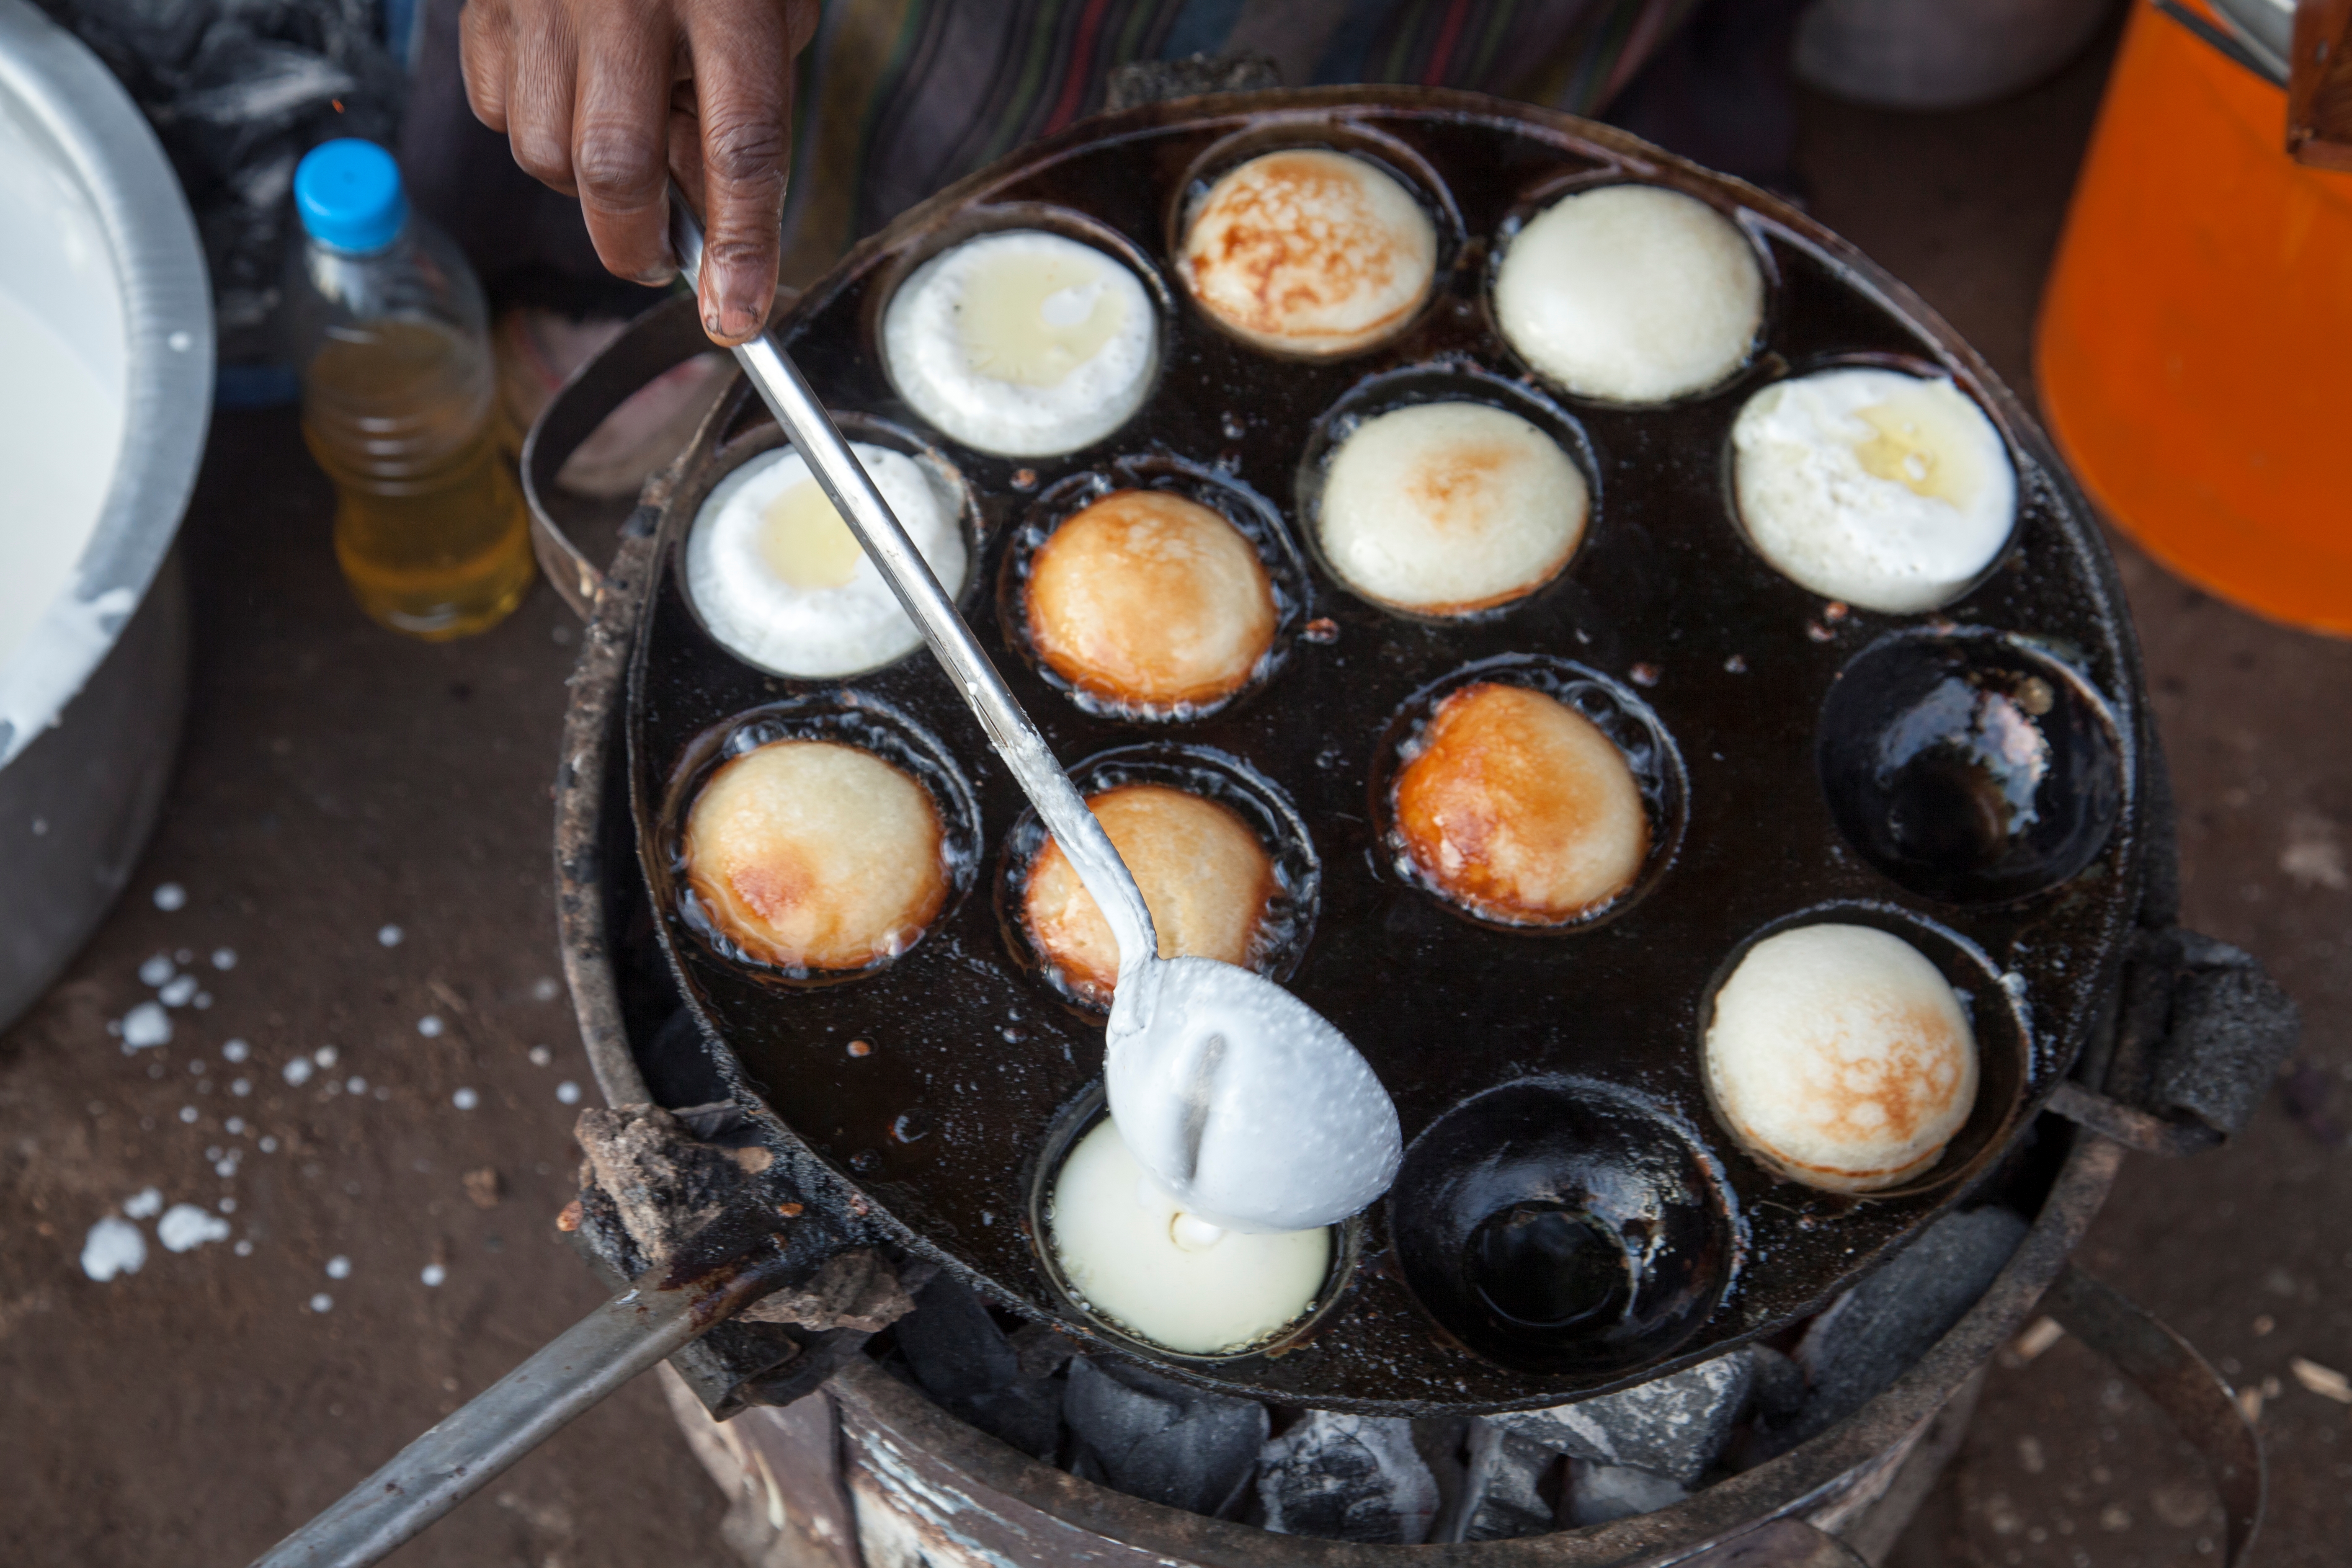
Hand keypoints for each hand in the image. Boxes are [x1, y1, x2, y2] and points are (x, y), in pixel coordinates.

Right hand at [460, 0, 819, 344]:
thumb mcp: (765, 13)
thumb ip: (742, 111)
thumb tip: (706, 221)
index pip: (741, 148)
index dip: (742, 246)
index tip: (738, 317)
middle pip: (614, 168)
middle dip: (637, 244)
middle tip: (662, 261)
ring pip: (546, 152)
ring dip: (587, 182)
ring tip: (621, 139)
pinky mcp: (484, 5)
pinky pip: (496, 112)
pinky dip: (535, 130)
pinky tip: (570, 91)